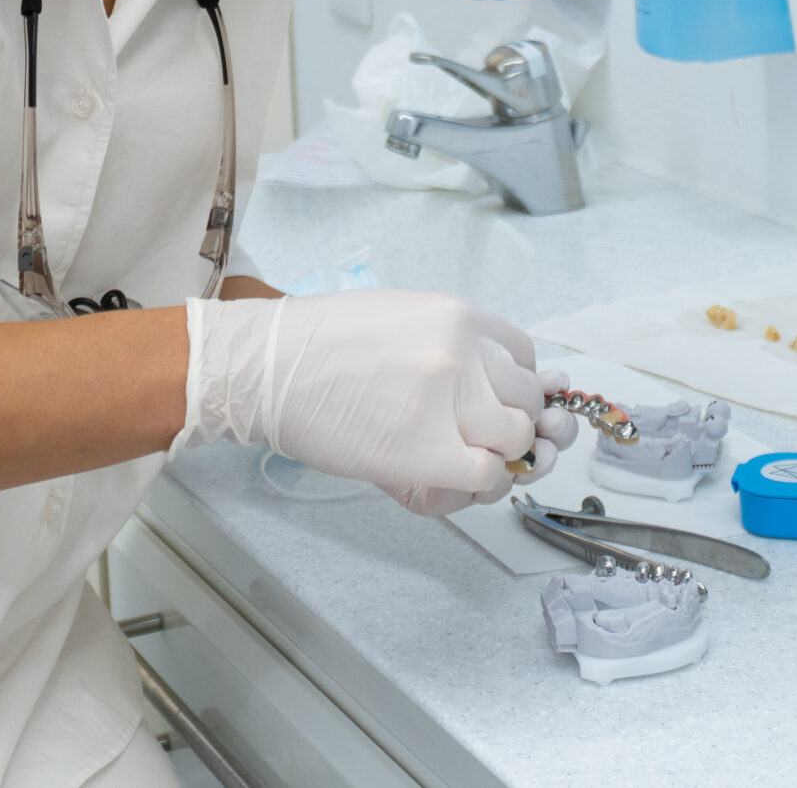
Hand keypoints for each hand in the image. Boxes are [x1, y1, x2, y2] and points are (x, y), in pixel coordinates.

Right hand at [174, 289, 559, 515]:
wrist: (268, 366)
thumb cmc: (320, 340)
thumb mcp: (400, 314)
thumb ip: (449, 339)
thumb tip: (485, 374)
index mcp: (458, 316)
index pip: (524, 356)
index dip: (514, 385)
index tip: (496, 399)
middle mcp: (463, 354)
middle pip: (527, 398)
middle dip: (512, 420)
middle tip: (480, 433)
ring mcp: (447, 403)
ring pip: (516, 439)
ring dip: (500, 453)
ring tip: (466, 456)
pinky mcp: (425, 453)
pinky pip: (486, 475)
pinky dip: (481, 482)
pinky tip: (455, 476)